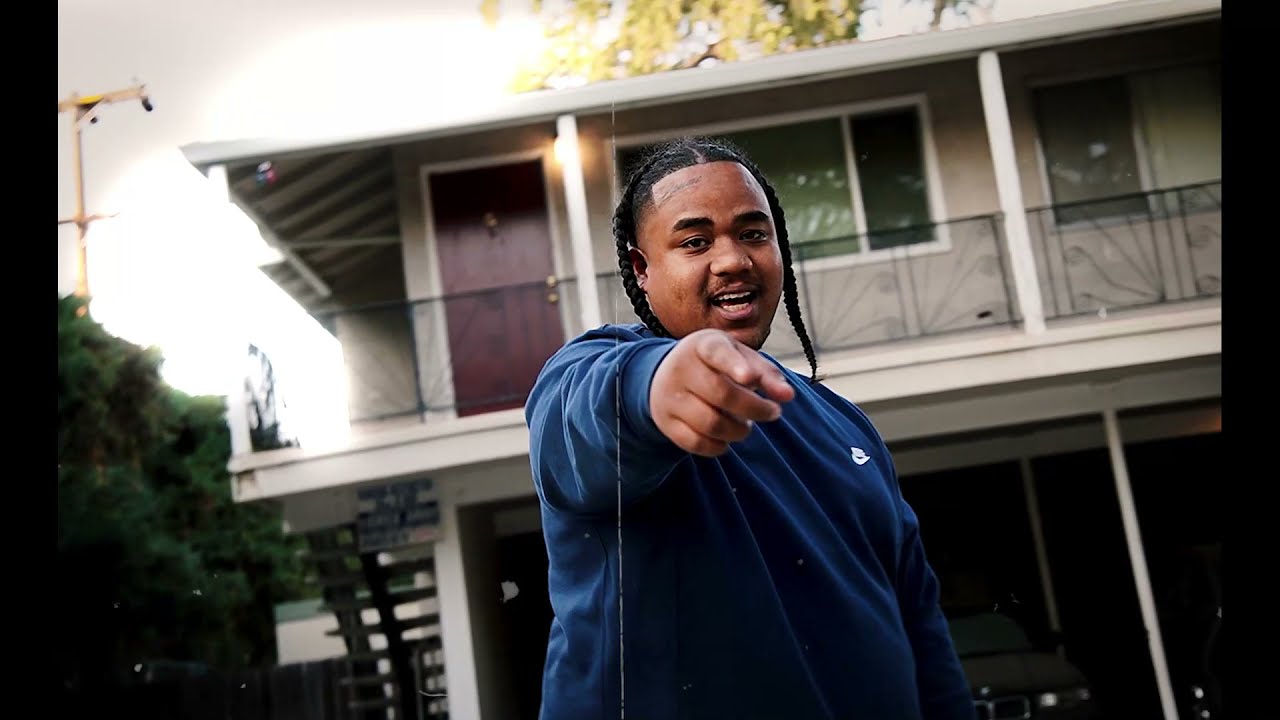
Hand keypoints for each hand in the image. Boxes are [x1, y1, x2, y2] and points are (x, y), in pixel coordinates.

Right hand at [649, 329, 794, 456]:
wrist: (667, 375)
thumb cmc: (716, 365)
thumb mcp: (740, 358)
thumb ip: (767, 374)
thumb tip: (788, 396)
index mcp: (703, 345)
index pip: (717, 353)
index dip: (734, 365)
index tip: (749, 378)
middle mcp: (681, 368)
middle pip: (722, 394)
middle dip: (756, 409)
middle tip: (773, 413)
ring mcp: (669, 396)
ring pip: (710, 423)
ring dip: (738, 431)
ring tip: (746, 426)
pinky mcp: (665, 422)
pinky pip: (695, 443)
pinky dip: (718, 447)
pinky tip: (727, 440)